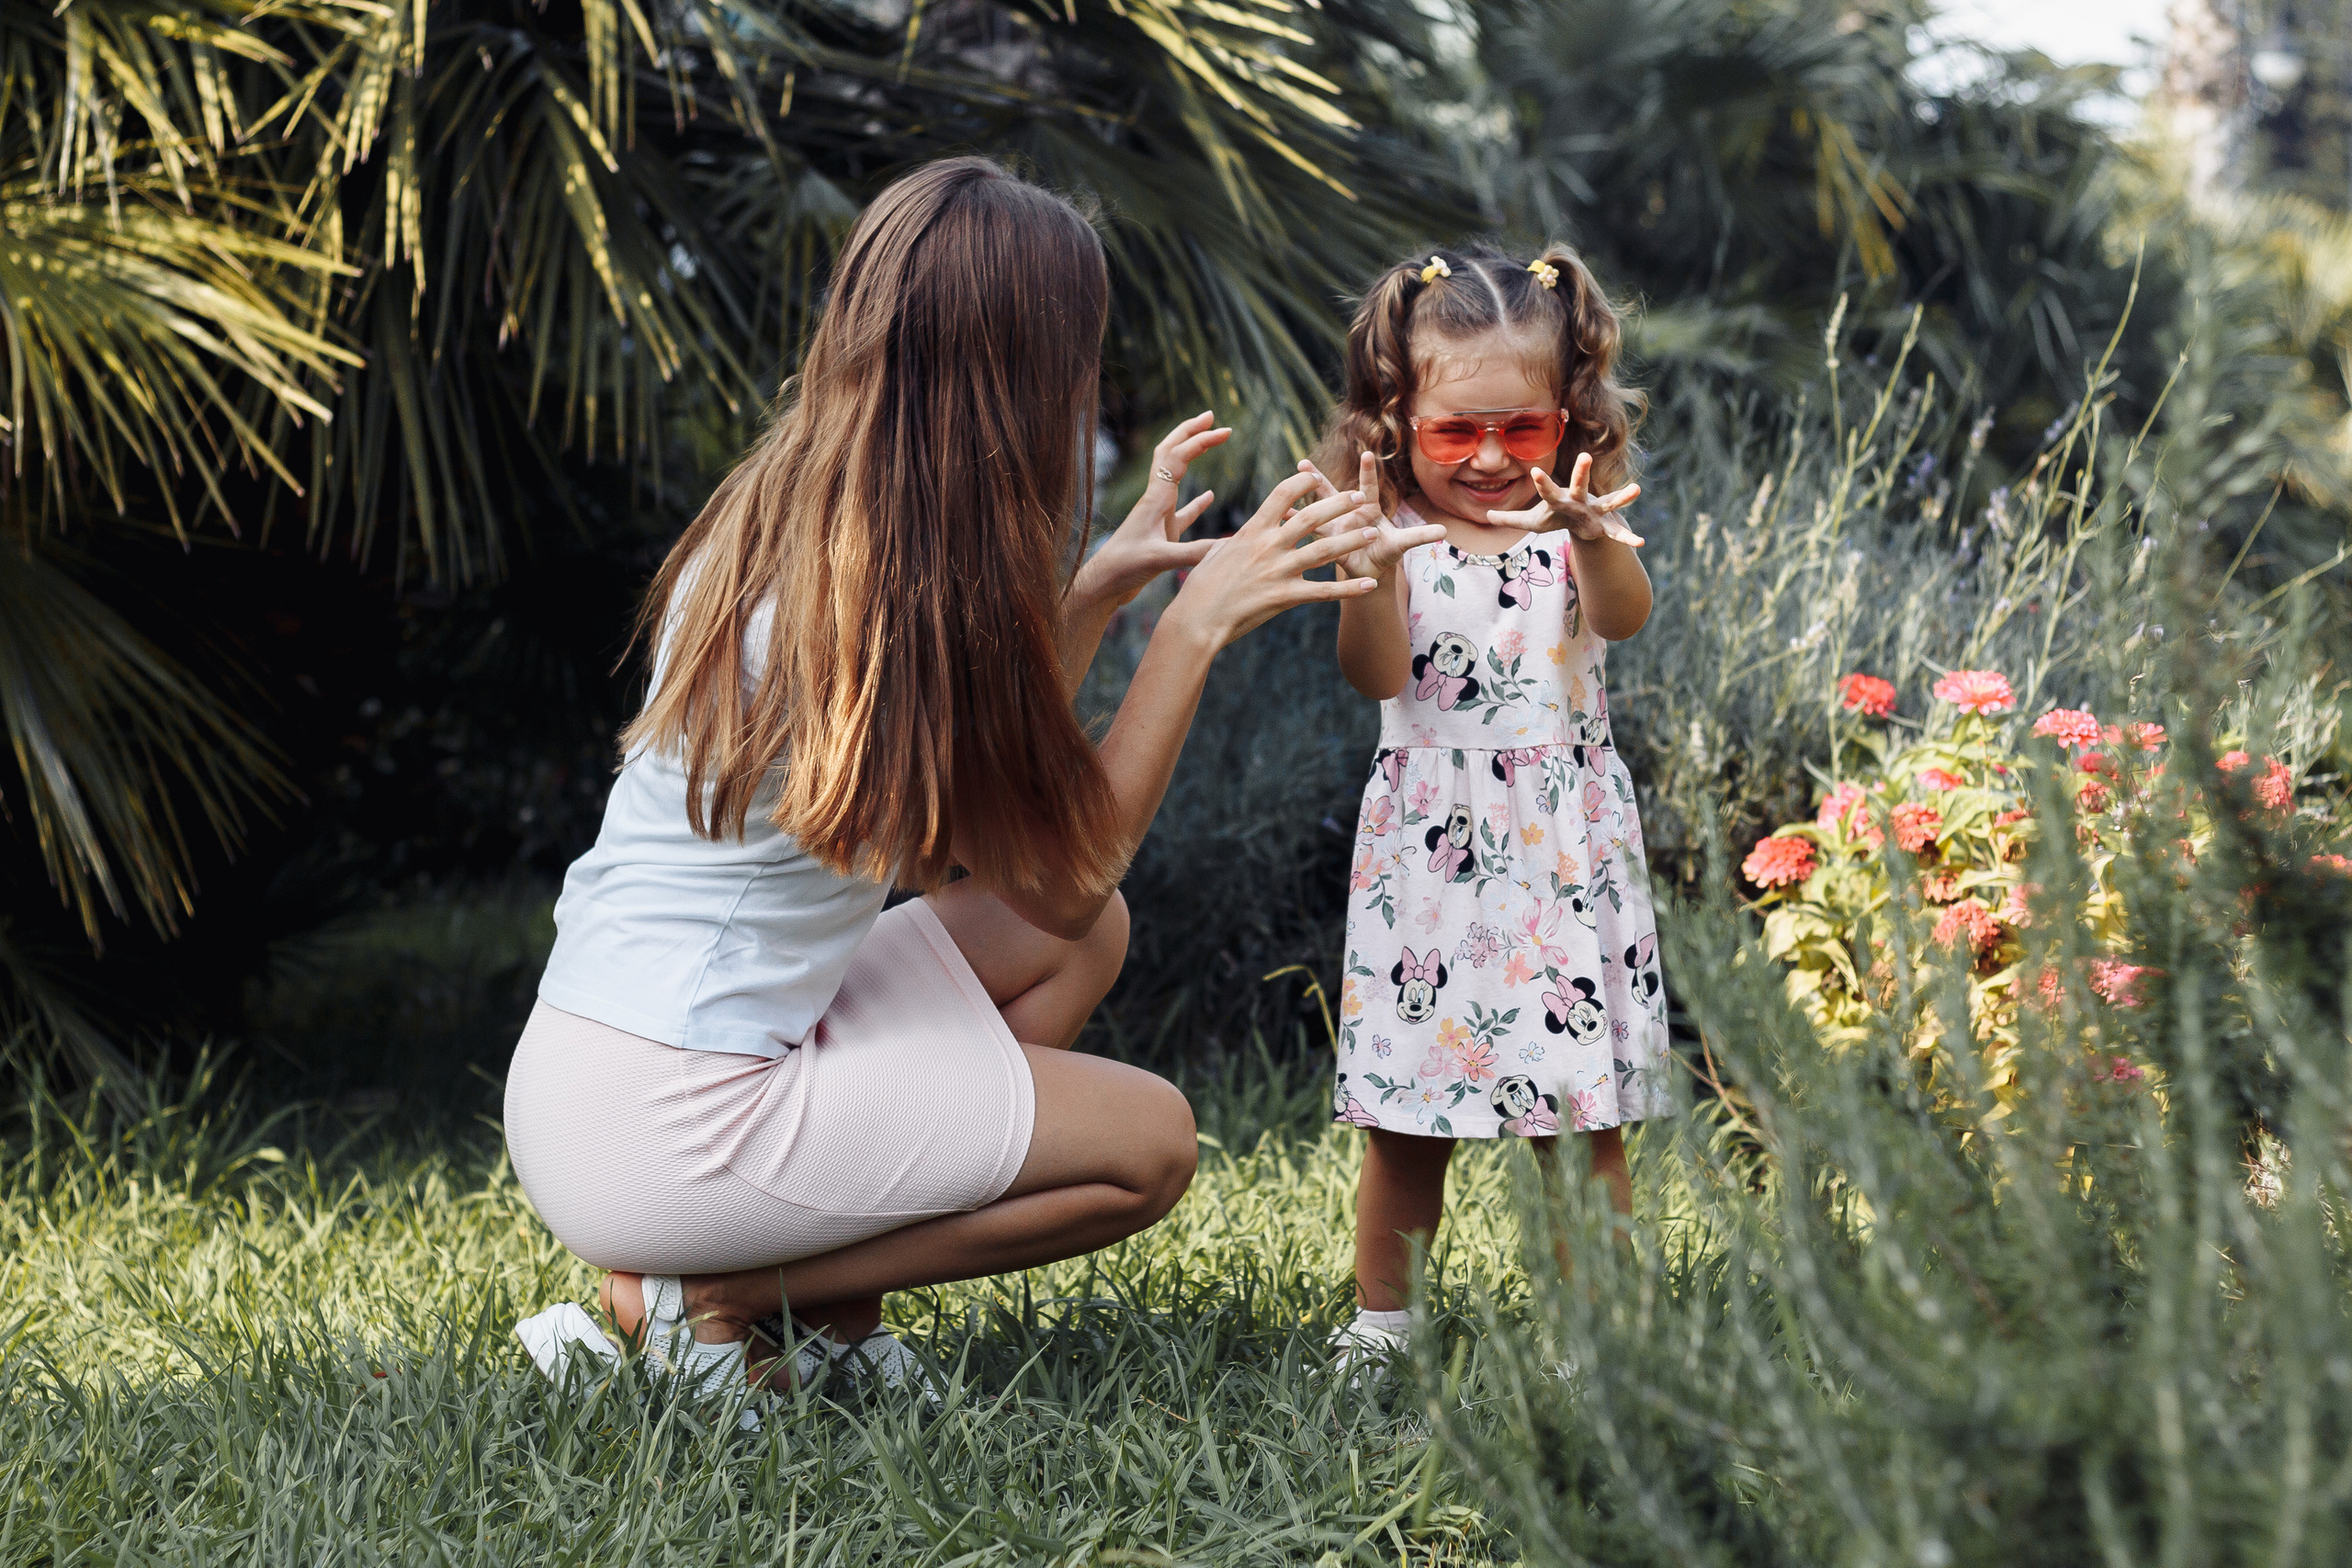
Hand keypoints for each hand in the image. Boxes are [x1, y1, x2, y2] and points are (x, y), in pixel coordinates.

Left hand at [1072, 412, 1229, 608]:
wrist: (1103, 584)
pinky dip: (1197, 502)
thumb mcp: (1159, 560)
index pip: (1179, 457)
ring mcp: (1158, 516)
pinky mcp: (1161, 534)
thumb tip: (1229, 546)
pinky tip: (1209, 496)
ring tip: (1208, 441)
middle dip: (1191, 432)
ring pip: (1176, 476)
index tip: (1225, 430)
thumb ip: (1194, 552)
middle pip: (1172, 454)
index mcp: (1155, 499)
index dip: (1201, 440)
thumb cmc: (1124, 569)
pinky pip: (1183, 512)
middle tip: (1212, 417)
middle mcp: (1155, 500)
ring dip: (1192, 456)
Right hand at [1164, 472, 1387, 648]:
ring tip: (1373, 533)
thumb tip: (1234, 540)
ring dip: (1352, 540)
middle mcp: (1268, 545)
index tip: (1316, 478)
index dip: (1302, 482)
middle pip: (1311, 517)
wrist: (1196, 619)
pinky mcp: (1284, 597)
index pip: (1282, 494)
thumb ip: (1233, 544)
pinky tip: (1369, 585)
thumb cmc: (1200, 588)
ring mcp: (1278, 571)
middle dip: (1339, 504)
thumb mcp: (1214, 555)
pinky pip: (1324, 591)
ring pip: (1324, 550)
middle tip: (1361, 497)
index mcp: (1252, 530)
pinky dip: (1348, 588)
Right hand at [1301, 450, 1447, 579]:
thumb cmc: (1386, 552)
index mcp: (1368, 510)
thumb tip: (1445, 530)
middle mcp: (1349, 513)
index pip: (1367, 488)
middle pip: (1333, 492)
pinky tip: (1279, 515)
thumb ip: (1419, 536)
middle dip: (1319, 478)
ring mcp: (1334, 525)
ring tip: (1288, 481)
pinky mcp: (1325, 540)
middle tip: (1303, 463)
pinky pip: (1308, 532)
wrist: (1370, 570)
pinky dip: (1294, 524)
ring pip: (1317, 507)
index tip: (1367, 454)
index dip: (1367, 472)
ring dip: (1303, 494)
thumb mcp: (1402, 544)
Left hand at [1484, 451, 1643, 546]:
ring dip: (1621, 497)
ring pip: (1608, 501)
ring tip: (1636, 489)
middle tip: (1586, 456)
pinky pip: (1617, 531)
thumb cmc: (1555, 519)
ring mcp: (1594, 510)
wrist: (1580, 526)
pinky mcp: (1605, 524)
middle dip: (1582, 472)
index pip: (1547, 490)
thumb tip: (1485, 516)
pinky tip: (1639, 542)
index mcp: (1558, 499)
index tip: (1535, 472)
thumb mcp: (1531, 522)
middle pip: (1579, 484)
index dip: (1541, 483)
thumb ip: (1509, 519)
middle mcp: (1578, 500)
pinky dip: (1627, 537)